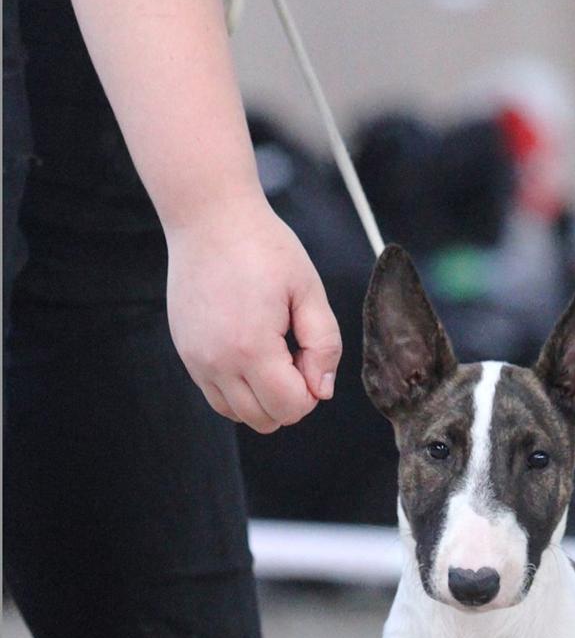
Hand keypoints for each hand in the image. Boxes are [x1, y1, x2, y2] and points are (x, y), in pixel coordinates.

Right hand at [165, 195, 341, 432]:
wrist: (209, 217)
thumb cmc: (263, 247)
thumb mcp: (309, 291)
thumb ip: (325, 346)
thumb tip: (321, 392)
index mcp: (252, 347)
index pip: (290, 409)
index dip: (310, 391)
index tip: (309, 354)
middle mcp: (218, 361)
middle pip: (264, 420)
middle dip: (288, 398)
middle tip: (292, 352)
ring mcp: (196, 360)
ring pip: (239, 415)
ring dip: (263, 397)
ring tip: (270, 351)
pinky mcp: (186, 353)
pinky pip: (217, 397)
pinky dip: (239, 389)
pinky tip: (250, 352)